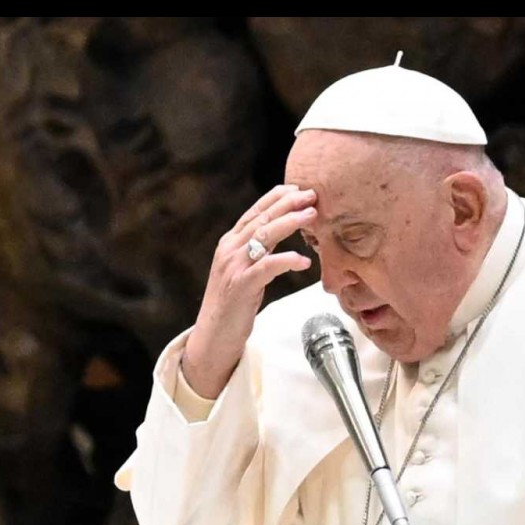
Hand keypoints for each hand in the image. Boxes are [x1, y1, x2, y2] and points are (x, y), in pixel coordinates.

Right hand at [183, 184, 316, 398]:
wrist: (212, 336)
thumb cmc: (232, 306)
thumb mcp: (242, 271)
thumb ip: (256, 252)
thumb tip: (279, 235)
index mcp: (229, 243)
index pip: (254, 212)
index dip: (276, 197)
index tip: (298, 188)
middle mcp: (229, 249)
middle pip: (262, 218)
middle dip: (288, 203)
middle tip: (312, 195)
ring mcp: (233, 266)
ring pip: (264, 235)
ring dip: (290, 222)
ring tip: (312, 216)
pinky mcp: (241, 285)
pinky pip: (267, 266)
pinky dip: (286, 260)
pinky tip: (303, 261)